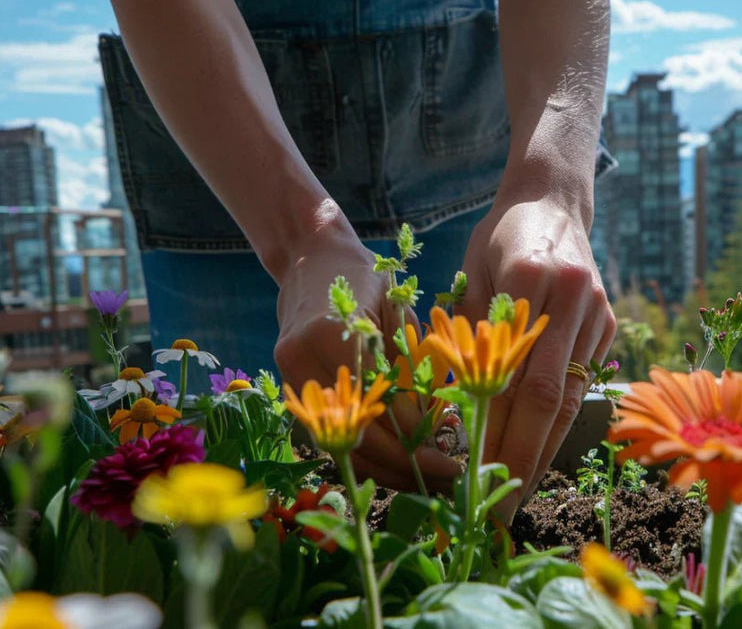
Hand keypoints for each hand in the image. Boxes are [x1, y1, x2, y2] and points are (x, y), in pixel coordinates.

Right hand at [273, 219, 460, 490]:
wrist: (311, 259)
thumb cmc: (365, 279)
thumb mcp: (396, 314)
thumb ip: (409, 367)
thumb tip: (430, 426)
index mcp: (331, 335)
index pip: (379, 407)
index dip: (416, 439)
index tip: (451, 457)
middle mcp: (302, 362)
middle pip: (357, 437)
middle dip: (406, 467)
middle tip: (447, 479)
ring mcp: (290, 379)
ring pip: (341, 446)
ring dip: (386, 471)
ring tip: (427, 482)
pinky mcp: (290, 390)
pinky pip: (331, 436)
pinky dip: (365, 454)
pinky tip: (398, 465)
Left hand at [457, 191, 615, 516]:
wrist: (554, 199)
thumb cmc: (497, 238)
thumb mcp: (470, 274)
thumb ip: (468, 333)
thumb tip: (457, 409)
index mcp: (528, 276)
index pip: (514, 374)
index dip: (498, 432)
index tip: (474, 473)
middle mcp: (571, 296)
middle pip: (549, 396)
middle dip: (523, 457)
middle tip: (501, 505)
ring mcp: (597, 311)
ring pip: (572, 397)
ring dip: (545, 449)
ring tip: (520, 492)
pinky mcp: (609, 321)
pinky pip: (583, 381)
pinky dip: (559, 421)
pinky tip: (538, 451)